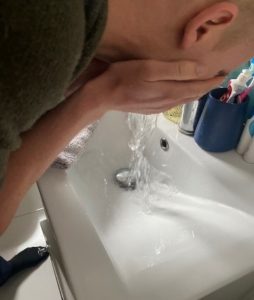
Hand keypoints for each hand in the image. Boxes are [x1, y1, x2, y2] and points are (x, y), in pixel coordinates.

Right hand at [83, 59, 223, 114]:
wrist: (103, 97)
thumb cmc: (124, 77)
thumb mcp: (150, 69)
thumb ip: (176, 70)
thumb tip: (201, 71)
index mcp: (170, 91)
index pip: (197, 87)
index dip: (210, 82)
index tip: (222, 76)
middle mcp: (168, 102)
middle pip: (192, 95)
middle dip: (205, 88)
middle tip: (216, 80)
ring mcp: (159, 108)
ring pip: (183, 100)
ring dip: (195, 93)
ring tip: (202, 86)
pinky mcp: (151, 109)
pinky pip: (174, 104)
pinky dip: (183, 97)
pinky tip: (181, 94)